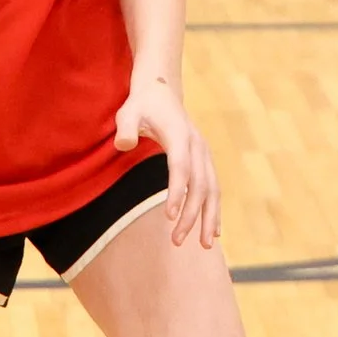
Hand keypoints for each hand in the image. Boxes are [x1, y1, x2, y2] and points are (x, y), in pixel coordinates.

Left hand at [114, 76, 220, 248]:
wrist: (161, 91)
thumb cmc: (141, 104)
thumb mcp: (128, 111)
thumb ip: (126, 128)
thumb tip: (123, 144)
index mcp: (180, 135)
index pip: (181, 167)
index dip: (177, 192)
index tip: (170, 216)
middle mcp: (197, 146)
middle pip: (200, 184)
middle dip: (191, 214)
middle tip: (176, 240)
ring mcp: (204, 154)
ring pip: (212, 190)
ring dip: (208, 218)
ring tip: (203, 245)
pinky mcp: (205, 161)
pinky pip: (213, 189)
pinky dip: (214, 210)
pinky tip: (213, 232)